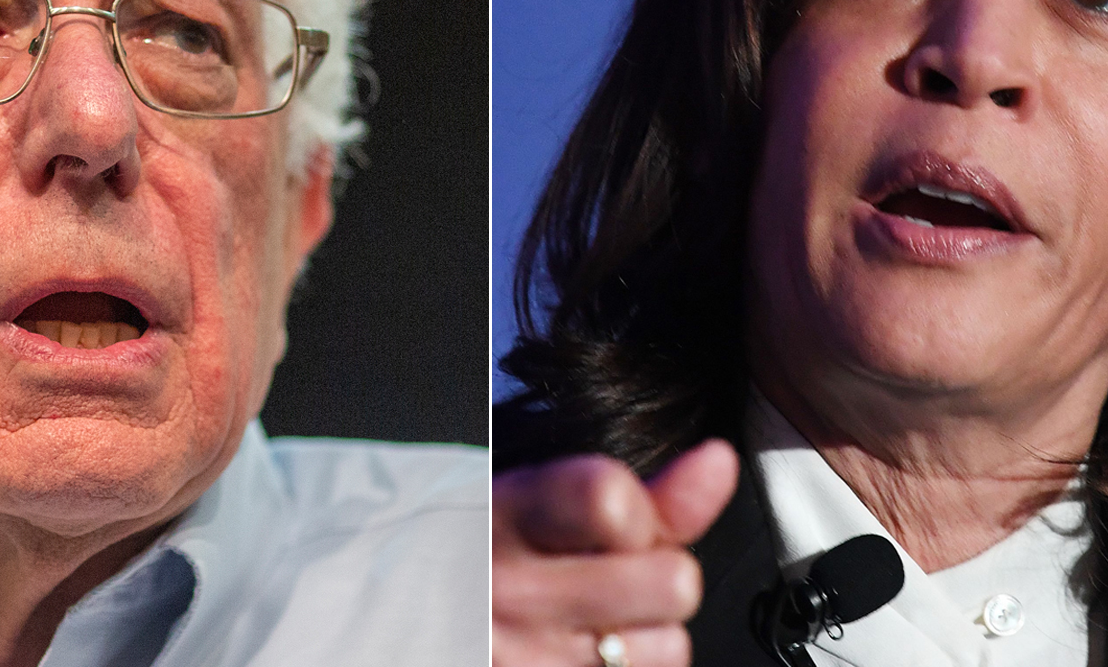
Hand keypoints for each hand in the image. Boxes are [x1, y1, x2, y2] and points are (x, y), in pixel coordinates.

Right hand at [492, 439, 738, 666]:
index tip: (613, 518)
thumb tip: (721, 461)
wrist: (386, 613)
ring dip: (646, 637)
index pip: (614, 502)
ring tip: (590, 622)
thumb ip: (642, 491)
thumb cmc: (474, 553)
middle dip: (660, 575)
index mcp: (504, 517)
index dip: (638, 511)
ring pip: (668, 649)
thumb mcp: (536, 502)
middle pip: (671, 584)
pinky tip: (582, 656)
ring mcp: (519, 659)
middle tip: (609, 574)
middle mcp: (508, 594)